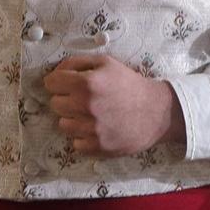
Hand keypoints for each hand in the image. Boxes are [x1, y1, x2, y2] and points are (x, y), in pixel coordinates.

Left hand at [43, 54, 183, 155]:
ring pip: (62, 124)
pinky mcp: (97, 146)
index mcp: (87, 82)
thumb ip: (77, 63)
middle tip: (83, 99)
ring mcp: (91, 128)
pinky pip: (75, 143)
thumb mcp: (107, 63)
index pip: (50, 83)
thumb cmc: (130, 84)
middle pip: (54, 104)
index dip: (59, 82)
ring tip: (91, 115)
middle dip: (66, 99)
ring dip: (73, 119)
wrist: (158, 111)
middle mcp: (86, 105)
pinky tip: (97, 129)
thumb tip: (55, 72)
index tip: (69, 84)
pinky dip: (83, 137)